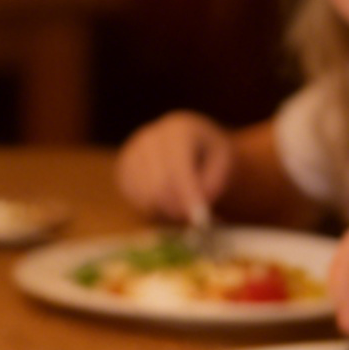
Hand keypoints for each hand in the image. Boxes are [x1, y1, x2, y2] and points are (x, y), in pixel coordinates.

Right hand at [115, 112, 231, 222]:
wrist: (191, 144)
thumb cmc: (211, 154)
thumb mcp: (224, 164)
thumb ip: (212, 184)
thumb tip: (193, 207)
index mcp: (179, 129)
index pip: (178, 166)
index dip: (188, 194)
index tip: (200, 219)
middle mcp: (149, 137)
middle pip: (157, 184)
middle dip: (177, 207)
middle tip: (194, 220)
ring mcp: (132, 152)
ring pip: (144, 195)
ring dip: (165, 210)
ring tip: (184, 206)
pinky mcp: (123, 169)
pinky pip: (134, 198)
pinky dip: (152, 208)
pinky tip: (167, 202)